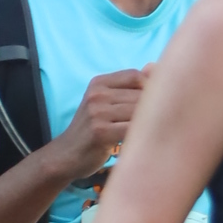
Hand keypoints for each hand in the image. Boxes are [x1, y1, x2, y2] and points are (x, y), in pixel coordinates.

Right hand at [53, 71, 147, 187]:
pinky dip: (142, 135)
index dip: (151, 88)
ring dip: (149, 124)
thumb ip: (129, 85)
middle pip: (140, 95)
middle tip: (157, 123)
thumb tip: (154, 66)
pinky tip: (140, 141)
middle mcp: (96, 95)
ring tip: (149, 133)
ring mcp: (97, 113)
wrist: (64, 156)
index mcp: (98, 83)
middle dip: (154, 109)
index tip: (154, 105)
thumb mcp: (105, 103)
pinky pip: (133, 129)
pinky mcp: (100, 132)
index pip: (135, 76)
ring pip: (139, 112)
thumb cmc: (91, 130)